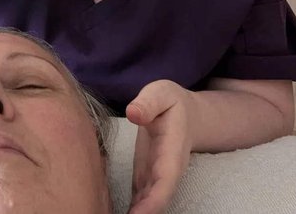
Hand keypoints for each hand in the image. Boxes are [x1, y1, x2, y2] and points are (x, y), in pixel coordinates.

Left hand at [126, 80, 195, 213]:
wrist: (185, 114)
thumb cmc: (171, 102)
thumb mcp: (161, 93)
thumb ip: (148, 102)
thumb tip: (132, 113)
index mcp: (172, 150)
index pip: (165, 181)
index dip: (153, 201)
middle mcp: (166, 170)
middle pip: (157, 200)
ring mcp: (155, 176)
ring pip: (146, 203)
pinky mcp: (145, 177)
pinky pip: (138, 199)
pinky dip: (129, 209)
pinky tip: (109, 212)